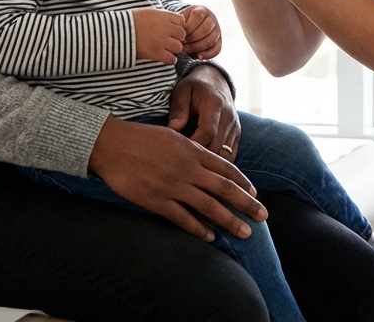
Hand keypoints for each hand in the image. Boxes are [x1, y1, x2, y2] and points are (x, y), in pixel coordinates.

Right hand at [88, 116, 264, 241]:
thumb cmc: (140, 138)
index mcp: (192, 151)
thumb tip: (207, 158)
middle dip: (247, 204)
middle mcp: (188, 169)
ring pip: (209, 206)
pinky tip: (211, 237)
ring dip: (230, 221)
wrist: (110, 144)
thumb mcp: (172, 136)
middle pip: (225, 189)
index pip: (226, 168)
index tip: (255, 193)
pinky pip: (183, 218)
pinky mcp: (157, 201)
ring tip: (245, 233)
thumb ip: (191, 149)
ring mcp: (173, 186)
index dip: (243, 182)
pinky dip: (199, 229)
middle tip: (263, 216)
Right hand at [132, 8, 185, 64]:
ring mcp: (162, 41)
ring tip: (166, 49)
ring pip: (178, 47)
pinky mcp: (156, 53)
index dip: (178, 26)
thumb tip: (173, 20)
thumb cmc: (132, 21)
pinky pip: (172, 59)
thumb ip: (163, 15)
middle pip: (182, 34)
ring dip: (174, 49)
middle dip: (177, 38)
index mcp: (163, 16)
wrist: (119, 32)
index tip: (172, 30)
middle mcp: (165, 28)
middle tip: (170, 41)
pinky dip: (170, 59)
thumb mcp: (149, 12)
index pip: (182, 21)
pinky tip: (164, 57)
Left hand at [167, 62, 239, 159]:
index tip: (178, 153)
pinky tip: (204, 165)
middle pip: (217, 146)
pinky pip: (231, 155)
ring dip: (210, 163)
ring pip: (226, 155)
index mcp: (215, 104)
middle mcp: (229, 117)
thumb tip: (172, 130)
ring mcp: (235, 127)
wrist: (215, 81)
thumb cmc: (194, 87)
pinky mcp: (237, 134)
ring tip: (193, 167)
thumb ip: (179, 110)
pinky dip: (218, 162)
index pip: (208, 132)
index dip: (194, 145)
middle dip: (200, 158)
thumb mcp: (182, 92)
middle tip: (182, 164)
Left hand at [180, 5, 221, 58]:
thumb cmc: (184, 23)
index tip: (180, 34)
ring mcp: (217, 30)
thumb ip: (180, 23)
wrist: (192, 26)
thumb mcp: (181, 19)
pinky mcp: (219, 41)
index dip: (188, 27)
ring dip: (197, 47)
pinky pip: (216, 49)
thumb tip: (178, 34)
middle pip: (205, 29)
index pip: (198, 17)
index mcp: (202, 10)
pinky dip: (208, 54)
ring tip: (186, 50)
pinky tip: (199, 56)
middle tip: (182, 44)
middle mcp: (212, 19)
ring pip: (210, 40)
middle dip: (192, 39)